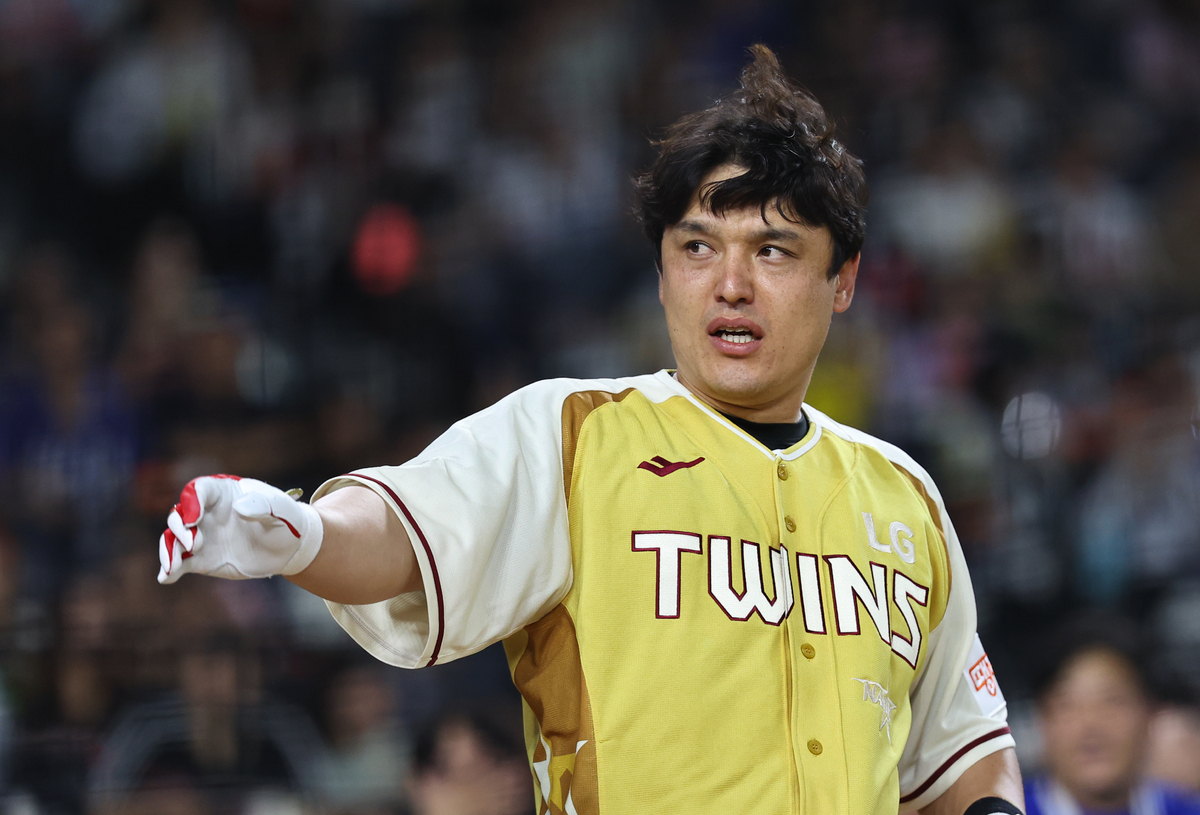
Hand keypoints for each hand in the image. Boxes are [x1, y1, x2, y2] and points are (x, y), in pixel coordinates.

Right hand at [158, 475, 323, 582]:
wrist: (288, 548)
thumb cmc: (285, 520)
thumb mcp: (281, 510)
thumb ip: (263, 506)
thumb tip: (239, 508)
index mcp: (224, 493)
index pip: (198, 490)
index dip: (191, 502)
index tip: (193, 519)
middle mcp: (207, 513)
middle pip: (179, 515)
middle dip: (179, 528)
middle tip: (195, 544)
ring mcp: (202, 536)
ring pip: (173, 539)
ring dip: (168, 550)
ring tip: (173, 566)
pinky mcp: (201, 559)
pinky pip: (180, 563)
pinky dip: (170, 570)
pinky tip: (166, 578)